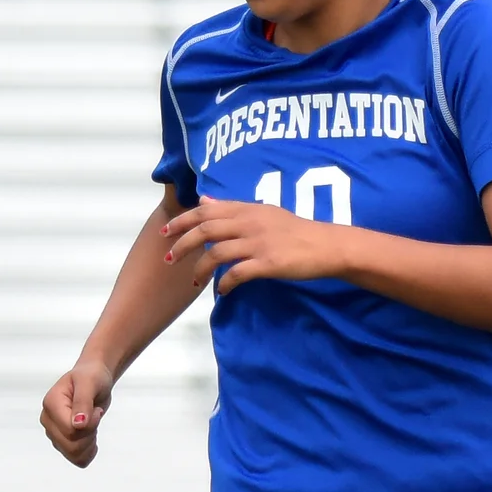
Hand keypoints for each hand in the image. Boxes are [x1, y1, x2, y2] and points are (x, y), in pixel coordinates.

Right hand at [40, 358, 115, 466]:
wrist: (92, 380)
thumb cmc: (91, 377)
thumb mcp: (89, 383)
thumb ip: (83, 402)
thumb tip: (78, 425)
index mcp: (51, 404)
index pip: (70, 430)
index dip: (90, 424)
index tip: (96, 409)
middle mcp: (48, 420)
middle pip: (71, 445)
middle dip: (91, 434)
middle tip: (96, 415)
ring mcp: (53, 433)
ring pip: (74, 454)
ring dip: (90, 443)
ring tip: (93, 425)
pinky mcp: (61, 442)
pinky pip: (76, 459)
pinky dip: (88, 453)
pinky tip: (92, 439)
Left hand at [163, 197, 347, 291]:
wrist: (325, 245)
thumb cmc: (293, 230)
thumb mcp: (262, 212)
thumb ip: (231, 208)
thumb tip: (203, 200)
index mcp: (247, 208)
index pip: (206, 210)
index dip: (183, 220)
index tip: (166, 232)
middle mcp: (249, 222)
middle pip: (205, 230)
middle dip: (182, 245)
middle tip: (168, 259)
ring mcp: (258, 243)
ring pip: (217, 253)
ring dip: (200, 269)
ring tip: (194, 282)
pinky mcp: (267, 263)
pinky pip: (237, 273)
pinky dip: (224, 283)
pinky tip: (221, 291)